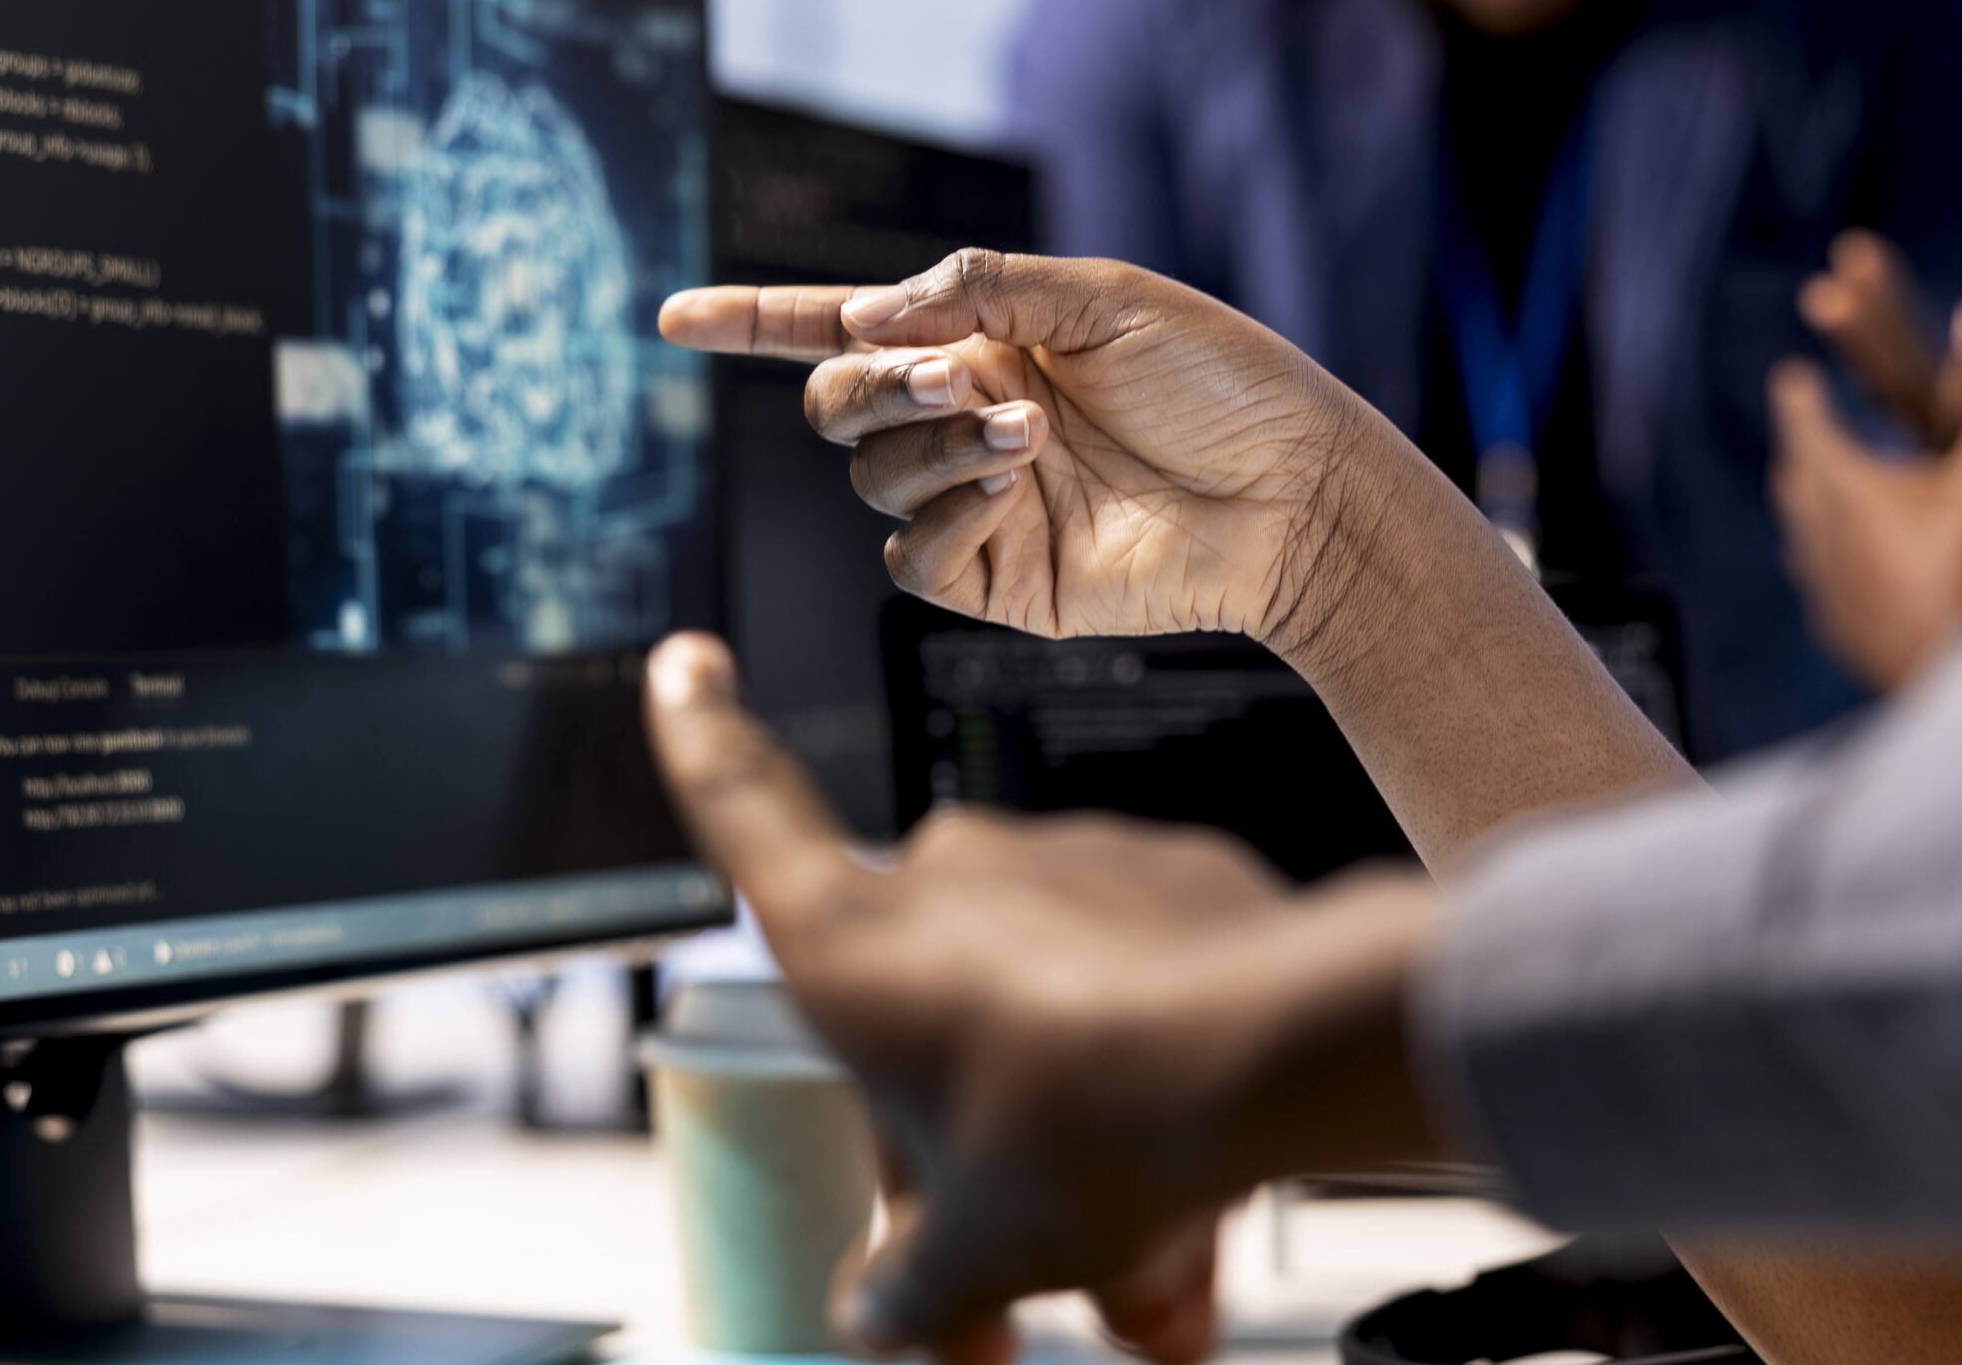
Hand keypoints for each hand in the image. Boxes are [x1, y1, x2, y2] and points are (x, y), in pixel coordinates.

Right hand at [640, 633, 1443, 1364]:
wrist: (1274, 1054)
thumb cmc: (1096, 1121)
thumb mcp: (975, 1251)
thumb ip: (909, 1285)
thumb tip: (879, 1318)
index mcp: (850, 939)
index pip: (741, 807)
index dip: (701, 735)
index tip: (686, 663)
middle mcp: (944, 874)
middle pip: (923, 1019)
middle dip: (963, 1164)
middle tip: (1003, 1298)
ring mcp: (1061, 862)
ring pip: (1045, 1022)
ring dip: (1079, 1148)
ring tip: (1145, 1280)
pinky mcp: (1166, 876)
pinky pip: (1137, 990)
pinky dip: (1154, 1079)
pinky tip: (1202, 1172)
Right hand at [657, 251, 1362, 651]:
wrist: (1296, 493)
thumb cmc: (1223, 383)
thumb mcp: (1104, 296)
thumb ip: (980, 287)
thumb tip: (869, 316)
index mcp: (981, 340)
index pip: (841, 327)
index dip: (751, 320)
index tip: (670, 317)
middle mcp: (964, 420)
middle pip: (836, 405)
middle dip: (872, 385)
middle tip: (957, 378)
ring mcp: (975, 504)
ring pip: (870, 478)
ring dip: (933, 445)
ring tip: (1032, 435)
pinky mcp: (997, 581)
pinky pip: (910, 557)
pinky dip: (943, 514)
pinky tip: (1015, 490)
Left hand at [1769, 340, 1961, 694]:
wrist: (1958, 673)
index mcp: (1842, 488)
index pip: (1805, 424)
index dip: (1799, 397)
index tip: (1792, 376)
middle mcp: (1816, 533)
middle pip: (1796, 476)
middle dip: (1803, 446)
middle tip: (1806, 425)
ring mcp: (1819, 583)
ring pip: (1801, 529)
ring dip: (1810, 501)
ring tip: (1819, 486)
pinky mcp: (1833, 624)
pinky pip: (1819, 575)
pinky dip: (1827, 553)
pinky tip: (1844, 562)